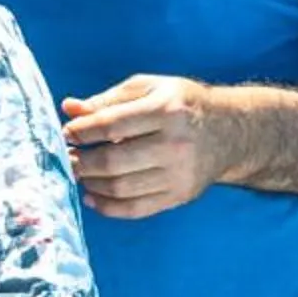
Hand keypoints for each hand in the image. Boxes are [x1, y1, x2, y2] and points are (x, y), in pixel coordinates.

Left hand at [61, 73, 225, 218]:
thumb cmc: (182, 104)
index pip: (111, 125)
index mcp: (166, 110)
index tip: (67, 133)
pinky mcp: (180, 195)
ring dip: (91, 183)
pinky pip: (136, 208)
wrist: (230, 132)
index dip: (82, 131)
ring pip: (121, 187)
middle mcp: (175, 144)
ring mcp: (179, 173)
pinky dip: (108, 207)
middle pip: (113, 160)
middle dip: (81, 161)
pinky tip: (92, 196)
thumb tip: (70, 108)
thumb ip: (108, 99)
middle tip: (67, 157)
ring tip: (79, 173)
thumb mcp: (150, 88)